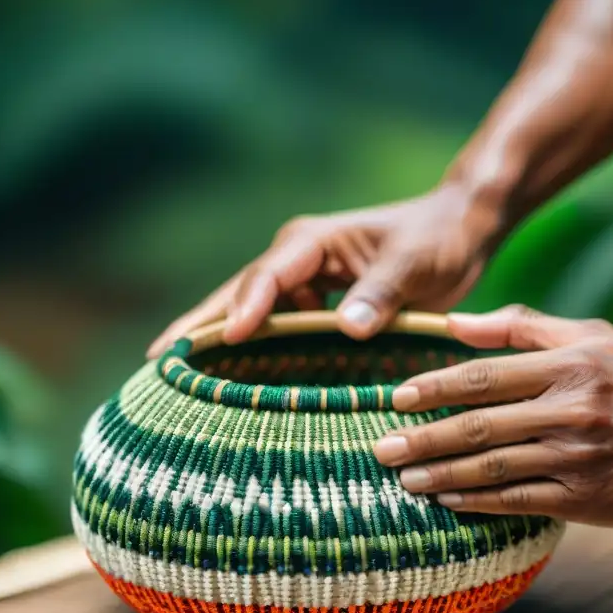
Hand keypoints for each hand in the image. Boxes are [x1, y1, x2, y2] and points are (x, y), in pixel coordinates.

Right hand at [147, 183, 503, 356]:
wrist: (457, 230)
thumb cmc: (436, 239)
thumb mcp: (414, 263)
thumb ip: (382, 293)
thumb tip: (349, 328)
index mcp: (312, 242)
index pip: (267, 277)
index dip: (244, 308)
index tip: (226, 339)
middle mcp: (296, 261)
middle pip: (236, 296)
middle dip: (198, 326)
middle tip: (156, 361)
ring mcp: (301, 283)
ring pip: (247, 315)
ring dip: (214, 343)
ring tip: (174, 377)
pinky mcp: (315, 303)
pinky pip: (276, 330)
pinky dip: (251, 352)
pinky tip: (232, 381)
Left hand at [374, 305, 612, 525]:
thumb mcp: (591, 334)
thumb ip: (522, 326)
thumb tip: (455, 324)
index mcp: (567, 364)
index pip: (483, 375)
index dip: (434, 388)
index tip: (394, 398)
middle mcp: (568, 410)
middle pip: (478, 426)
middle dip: (422, 438)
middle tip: (379, 448)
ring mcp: (577, 457)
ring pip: (493, 468)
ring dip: (440, 474)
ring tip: (402, 479)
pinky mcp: (587, 497)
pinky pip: (520, 501)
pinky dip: (478, 502)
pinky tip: (446, 500)